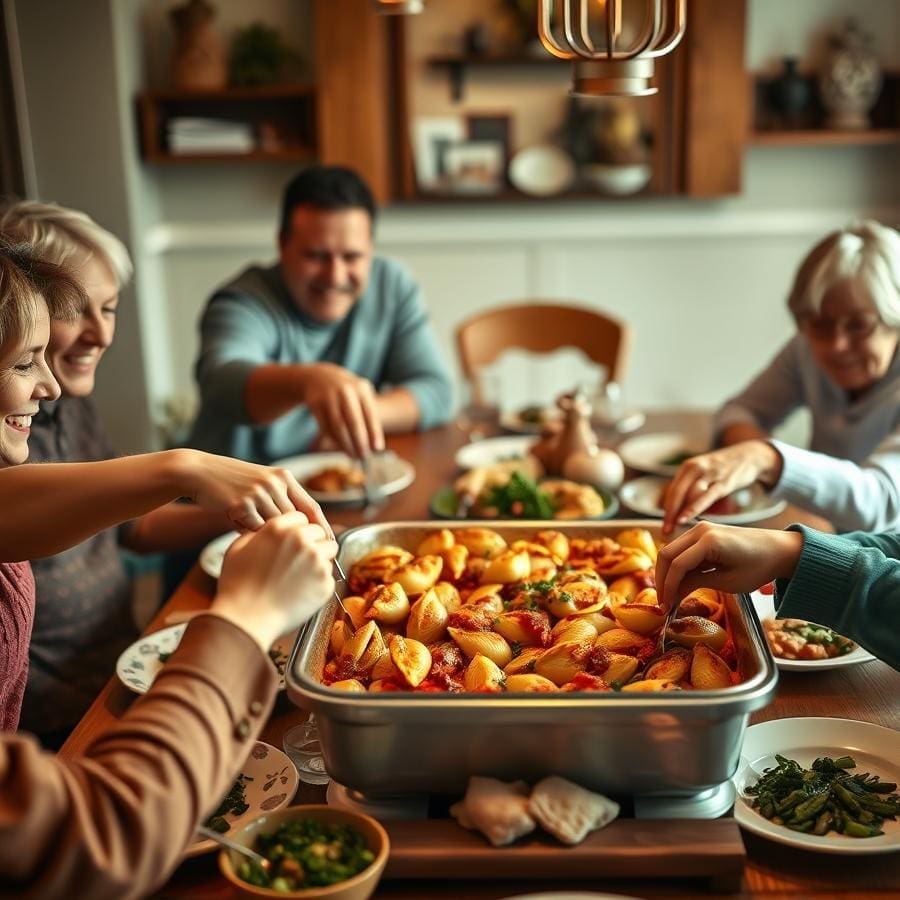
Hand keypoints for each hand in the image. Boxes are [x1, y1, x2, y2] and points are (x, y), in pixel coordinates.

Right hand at [172, 450, 328, 533]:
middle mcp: (275, 483)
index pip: (311, 507)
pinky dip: (249, 533)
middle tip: (301, 557)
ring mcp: (258, 493)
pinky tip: (239, 528)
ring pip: (274, 527)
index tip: (331, 545)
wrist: (198, 472)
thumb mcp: (261, 484)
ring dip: (268, 537)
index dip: (323, 528)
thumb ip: (279, 502)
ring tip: (258, 539)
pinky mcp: (241, 504)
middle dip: (299, 540)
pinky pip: (254, 529)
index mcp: (284, 477)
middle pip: (295, 521)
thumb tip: (301, 531)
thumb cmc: (231, 482)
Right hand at [211, 512, 337, 649]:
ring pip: (329, 551)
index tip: (294, 540)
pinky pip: (329, 575)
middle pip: (319, 532)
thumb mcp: (237, 549)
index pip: (301, 517)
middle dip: (312, 542)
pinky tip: (302, 590)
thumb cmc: (237, 587)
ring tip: (302, 574)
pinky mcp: (325, 582)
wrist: (247, 619)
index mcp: (279, 528)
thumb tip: (265, 531)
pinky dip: (319, 581)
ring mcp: (316, 561)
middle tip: (299, 559)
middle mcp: (301, 540)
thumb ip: (256, 534)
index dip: (297, 529)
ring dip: (320, 558)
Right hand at [298, 363, 384, 458]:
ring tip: (352, 455)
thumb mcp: (359, 394)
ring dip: (346, 444)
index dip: (374, 433)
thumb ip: (369, 414)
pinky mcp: (315, 403)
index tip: (378, 449)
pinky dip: (333, 439)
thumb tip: (375, 445)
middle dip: (360, 442)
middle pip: (354, 422)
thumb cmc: (347, 392)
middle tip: (364, 456)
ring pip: (338, 426)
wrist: (318, 376)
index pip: (370, 414)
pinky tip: (339, 446)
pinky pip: (325, 426)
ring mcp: (329, 396)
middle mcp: (345, 391)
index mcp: (361, 389)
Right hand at [655, 521, 802, 608]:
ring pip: (671, 550)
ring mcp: (700, 528)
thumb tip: (672, 594)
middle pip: (667, 554)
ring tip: (670, 596)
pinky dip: (677, 566)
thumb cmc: (759, 567)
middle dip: (662, 580)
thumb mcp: (728, 581)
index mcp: (709, 541)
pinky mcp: (703, 532)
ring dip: (667, 573)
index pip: (678, 565)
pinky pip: (682, 549)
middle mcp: (700, 530)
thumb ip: (697, 583)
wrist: (780, 550)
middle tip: (663, 603)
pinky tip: (679, 583)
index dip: (668, 587)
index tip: (665, 607)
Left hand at [661, 440, 781, 534]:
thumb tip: (677, 511)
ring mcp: (710, 474)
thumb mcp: (703, 473)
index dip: (667, 511)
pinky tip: (690, 518)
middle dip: (669, 513)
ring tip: (674, 527)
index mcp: (687, 467)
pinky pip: (707, 496)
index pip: (672, 491)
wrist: (750, 455)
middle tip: (666, 530)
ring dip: (681, 512)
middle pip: (676, 493)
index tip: (664, 527)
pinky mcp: (725, 481)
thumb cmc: (723, 469)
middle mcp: (695, 468)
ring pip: (690, 494)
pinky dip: (696, 507)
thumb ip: (690, 488)